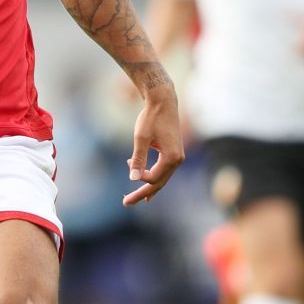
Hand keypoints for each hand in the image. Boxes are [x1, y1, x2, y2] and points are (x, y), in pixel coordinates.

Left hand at [124, 86, 184, 205]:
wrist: (163, 100)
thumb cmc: (151, 117)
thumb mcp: (141, 138)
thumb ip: (138, 159)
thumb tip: (134, 179)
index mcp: (172, 158)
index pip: (154, 178)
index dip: (140, 176)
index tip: (129, 162)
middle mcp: (178, 160)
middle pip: (159, 183)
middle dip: (143, 193)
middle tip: (126, 203)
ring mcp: (177, 156)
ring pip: (163, 178)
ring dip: (149, 186)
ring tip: (138, 198)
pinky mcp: (174, 152)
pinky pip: (164, 170)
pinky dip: (155, 176)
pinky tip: (146, 180)